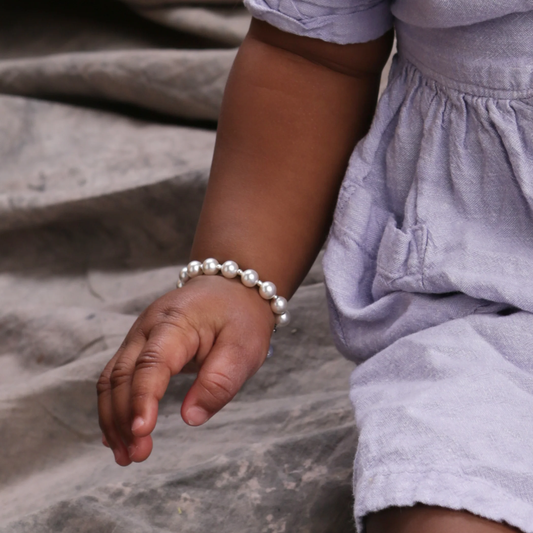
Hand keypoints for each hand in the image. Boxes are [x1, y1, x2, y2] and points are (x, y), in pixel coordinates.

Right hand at [97, 275, 273, 465]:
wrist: (231, 288)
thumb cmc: (239, 317)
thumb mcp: (244, 348)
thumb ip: (219, 382)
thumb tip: (191, 418)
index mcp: (175, 322)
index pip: (151, 363)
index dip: (143, 399)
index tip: (141, 432)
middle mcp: (147, 327)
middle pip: (122, 374)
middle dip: (124, 418)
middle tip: (137, 456)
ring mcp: (139, 335)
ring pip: (112, 378)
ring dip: (113, 418)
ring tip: (126, 455)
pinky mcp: (138, 345)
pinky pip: (117, 376)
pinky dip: (114, 406)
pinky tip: (118, 434)